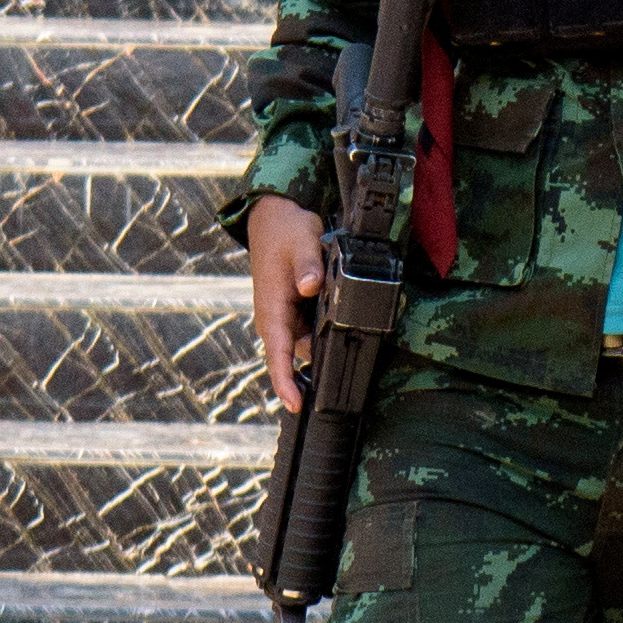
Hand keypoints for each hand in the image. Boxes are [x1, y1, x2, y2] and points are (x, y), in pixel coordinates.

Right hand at [244, 193, 325, 410]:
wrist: (274, 218)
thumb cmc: (284, 230)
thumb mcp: (301, 241)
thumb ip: (308, 264)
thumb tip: (311, 286)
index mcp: (272, 307)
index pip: (277, 352)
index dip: (285, 381)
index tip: (295, 403)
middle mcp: (276, 318)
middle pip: (295, 355)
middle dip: (315, 369)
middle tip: (346, 375)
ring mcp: (285, 316)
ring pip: (306, 343)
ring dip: (324, 346)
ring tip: (350, 344)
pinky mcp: (294, 311)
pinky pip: (310, 331)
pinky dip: (324, 334)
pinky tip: (342, 329)